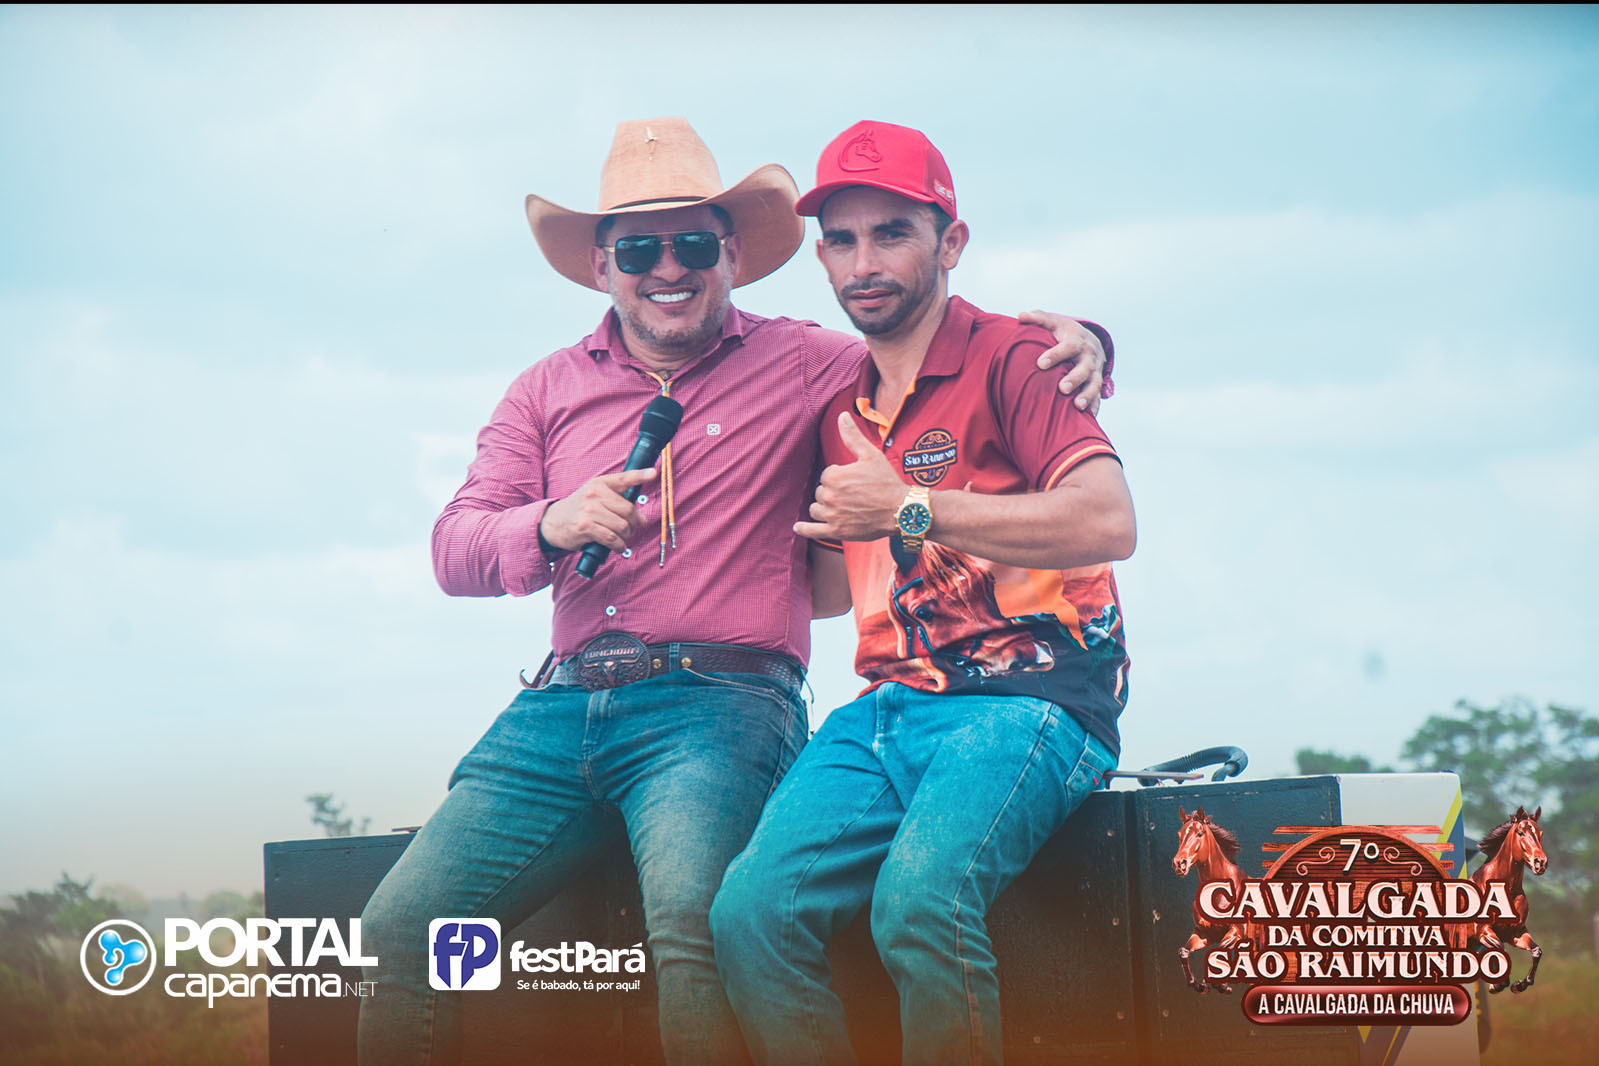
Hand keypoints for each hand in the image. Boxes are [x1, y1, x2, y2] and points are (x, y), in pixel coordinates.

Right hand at [539, 468, 656, 551]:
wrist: (553, 522)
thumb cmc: (579, 510)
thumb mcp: (594, 496)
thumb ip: (617, 501)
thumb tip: (642, 519)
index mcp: (600, 483)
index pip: (623, 478)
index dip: (640, 475)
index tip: (653, 473)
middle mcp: (594, 494)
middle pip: (629, 510)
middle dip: (635, 524)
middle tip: (631, 530)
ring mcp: (589, 510)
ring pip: (623, 526)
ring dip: (626, 536)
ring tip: (621, 539)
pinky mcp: (586, 527)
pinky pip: (612, 538)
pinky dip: (619, 546)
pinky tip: (618, 547)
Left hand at [794, 413, 908, 541]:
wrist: (900, 509)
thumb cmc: (886, 481)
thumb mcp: (870, 455)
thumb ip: (852, 436)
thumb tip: (842, 415)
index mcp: (833, 476)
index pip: (826, 476)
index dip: (840, 477)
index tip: (855, 481)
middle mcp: (829, 496)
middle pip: (820, 493)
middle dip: (833, 492)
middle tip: (853, 495)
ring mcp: (832, 515)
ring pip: (816, 509)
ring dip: (824, 507)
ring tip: (838, 507)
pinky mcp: (837, 531)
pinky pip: (814, 531)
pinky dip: (804, 529)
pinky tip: (797, 527)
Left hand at [1019, 310, 1105, 414]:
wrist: (1090, 341)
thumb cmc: (1064, 333)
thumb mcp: (1053, 322)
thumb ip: (1038, 319)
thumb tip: (1020, 316)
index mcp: (1077, 341)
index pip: (1068, 347)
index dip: (1055, 355)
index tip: (1040, 363)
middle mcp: (1088, 357)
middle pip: (1084, 368)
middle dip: (1074, 378)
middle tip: (1062, 388)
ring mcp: (1095, 372)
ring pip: (1094, 384)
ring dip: (1087, 395)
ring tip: (1077, 406)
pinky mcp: (1097, 384)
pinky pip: (1098, 397)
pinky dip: (1095, 407)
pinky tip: (1088, 419)